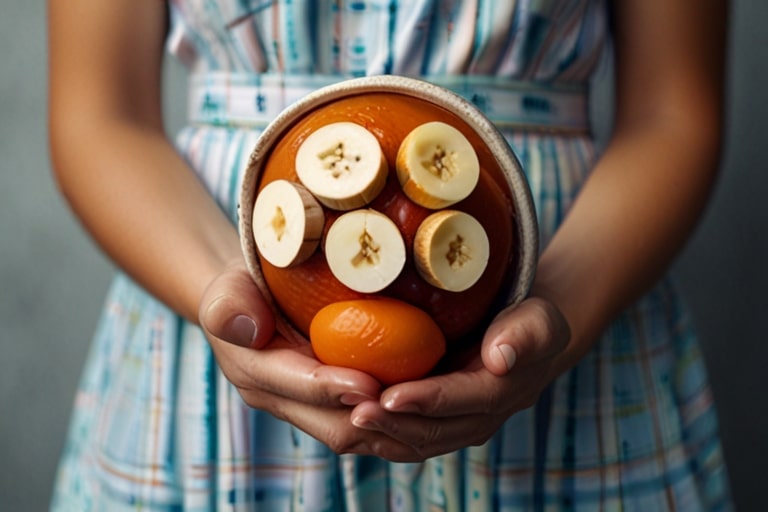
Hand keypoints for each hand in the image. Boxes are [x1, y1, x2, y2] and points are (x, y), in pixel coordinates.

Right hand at [199, 259, 423, 455]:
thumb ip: (229, 307)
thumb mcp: (228, 287)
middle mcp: (283, 402)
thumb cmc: (243, 284)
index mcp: (255, 373)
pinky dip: (401, 418)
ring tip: (433, 407)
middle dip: (377, 417)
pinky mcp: (332, 408)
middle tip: (418, 401)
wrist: (250, 301)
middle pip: (336, 427)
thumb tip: (249, 328)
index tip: (371, 383)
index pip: (298, 389)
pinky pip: (371, 426)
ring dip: (397, 426)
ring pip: (359, 436)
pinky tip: (432, 399)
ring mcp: (309, 410)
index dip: (333, 389)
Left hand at [348, 297, 569, 461]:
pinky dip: (380, 435)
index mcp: (506, 393)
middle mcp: (481, 419)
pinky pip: (408, 440)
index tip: (390, 396)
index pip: (464, 401)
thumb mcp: (539, 320)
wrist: (523, 340)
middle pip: (435, 432)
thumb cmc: (528, 322)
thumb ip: (525, 334)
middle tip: (355, 412)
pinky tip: (350, 420)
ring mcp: (459, 427)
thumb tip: (501, 358)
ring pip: (417, 444)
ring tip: (347, 419)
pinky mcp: (439, 425)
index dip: (427, 401)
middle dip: (394, 425)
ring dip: (382, 435)